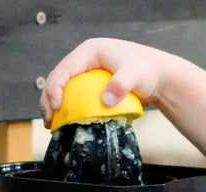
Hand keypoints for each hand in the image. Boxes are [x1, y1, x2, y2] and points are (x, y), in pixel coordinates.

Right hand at [39, 38, 169, 125]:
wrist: (157, 77)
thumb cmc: (147, 71)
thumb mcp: (135, 75)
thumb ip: (121, 84)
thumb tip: (106, 100)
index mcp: (89, 52)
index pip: (65, 69)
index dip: (56, 87)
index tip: (56, 107)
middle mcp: (84, 61)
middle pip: (58, 79)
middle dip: (49, 99)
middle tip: (48, 121)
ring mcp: (87, 74)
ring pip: (63, 89)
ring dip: (54, 107)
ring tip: (51, 125)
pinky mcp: (91, 87)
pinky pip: (74, 98)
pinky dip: (67, 110)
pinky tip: (64, 125)